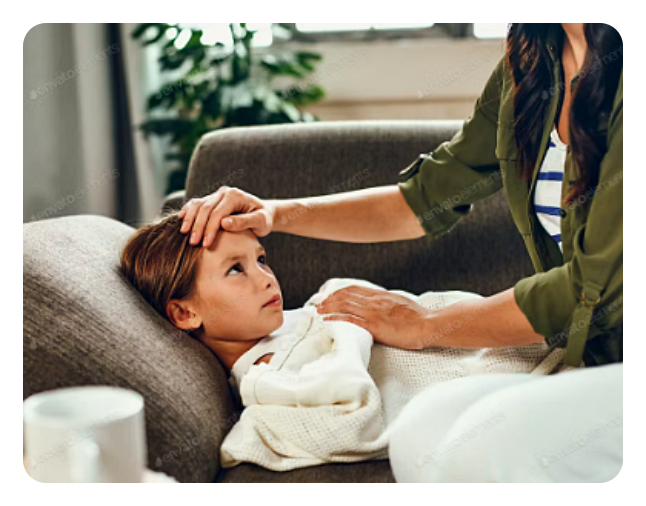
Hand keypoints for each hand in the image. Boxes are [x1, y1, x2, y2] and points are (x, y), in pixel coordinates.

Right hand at [178, 186, 275, 247]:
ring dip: (190, 219)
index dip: (210, 229)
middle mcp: (224, 192)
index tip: (206, 244)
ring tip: (184, 233)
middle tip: (193, 243)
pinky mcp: (212, 200)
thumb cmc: (264, 219)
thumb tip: (224, 223)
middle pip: (205, 208)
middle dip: (198, 226)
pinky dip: (188, 211)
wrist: (264, 213)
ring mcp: (217, 195)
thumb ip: (244, 221)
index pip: (218, 213)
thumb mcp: (260, 222)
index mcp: (235, 196)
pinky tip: (181, 220)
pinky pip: (196, 203)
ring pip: (198, 204)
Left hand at [315, 285, 430, 349]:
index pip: (355, 289)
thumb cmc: (419, 318)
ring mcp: (373, 312)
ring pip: (344, 305)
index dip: (340, 291)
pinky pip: (349, 320)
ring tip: (319, 310)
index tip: (332, 295)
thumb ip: (388, 303)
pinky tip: (327, 319)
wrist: (428, 325)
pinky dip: (335, 318)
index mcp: (381, 295)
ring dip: (329, 307)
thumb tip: (381, 305)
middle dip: (330, 298)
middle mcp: (375, 301)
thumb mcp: (401, 303)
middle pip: (346, 295)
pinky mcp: (373, 325)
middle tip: (320, 303)